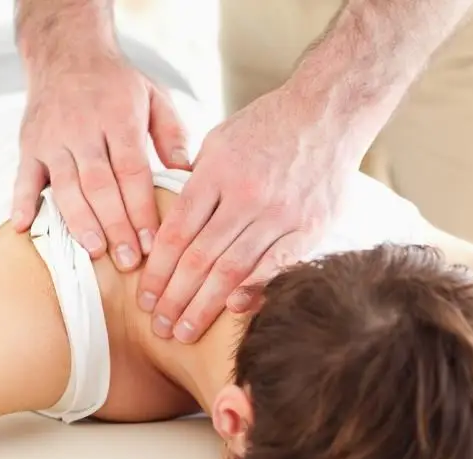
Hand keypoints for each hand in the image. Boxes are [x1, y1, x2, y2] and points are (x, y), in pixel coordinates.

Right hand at [12, 46, 189, 268]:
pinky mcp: (29, 144)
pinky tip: (23, 228)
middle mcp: (83, 129)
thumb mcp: (155, 97)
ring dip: (80, 222)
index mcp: (118, 118)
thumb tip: (189, 175)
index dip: (141, 209)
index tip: (154, 242)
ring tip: (94, 251)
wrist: (66, 50)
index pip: (132, 171)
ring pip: (65, 187)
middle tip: (130, 260)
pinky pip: (23, 177)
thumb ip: (172, 136)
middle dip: (116, 226)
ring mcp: (52, 138)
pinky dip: (21, 202)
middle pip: (100, 185)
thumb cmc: (118, 84)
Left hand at [137, 87, 357, 342]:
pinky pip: (277, 267)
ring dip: (206, 305)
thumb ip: (197, 183)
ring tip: (185, 331)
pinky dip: (254, 290)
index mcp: (218, 171)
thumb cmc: (268, 126)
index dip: (158, 270)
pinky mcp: (310, 226)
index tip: (144, 298)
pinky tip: (234, 311)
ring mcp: (281, 213)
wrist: (328, 113)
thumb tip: (172, 226)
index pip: (177, 232)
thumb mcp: (220, 141)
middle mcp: (247, 195)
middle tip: (160, 326)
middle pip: (201, 258)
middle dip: (175, 297)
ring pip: (234, 269)